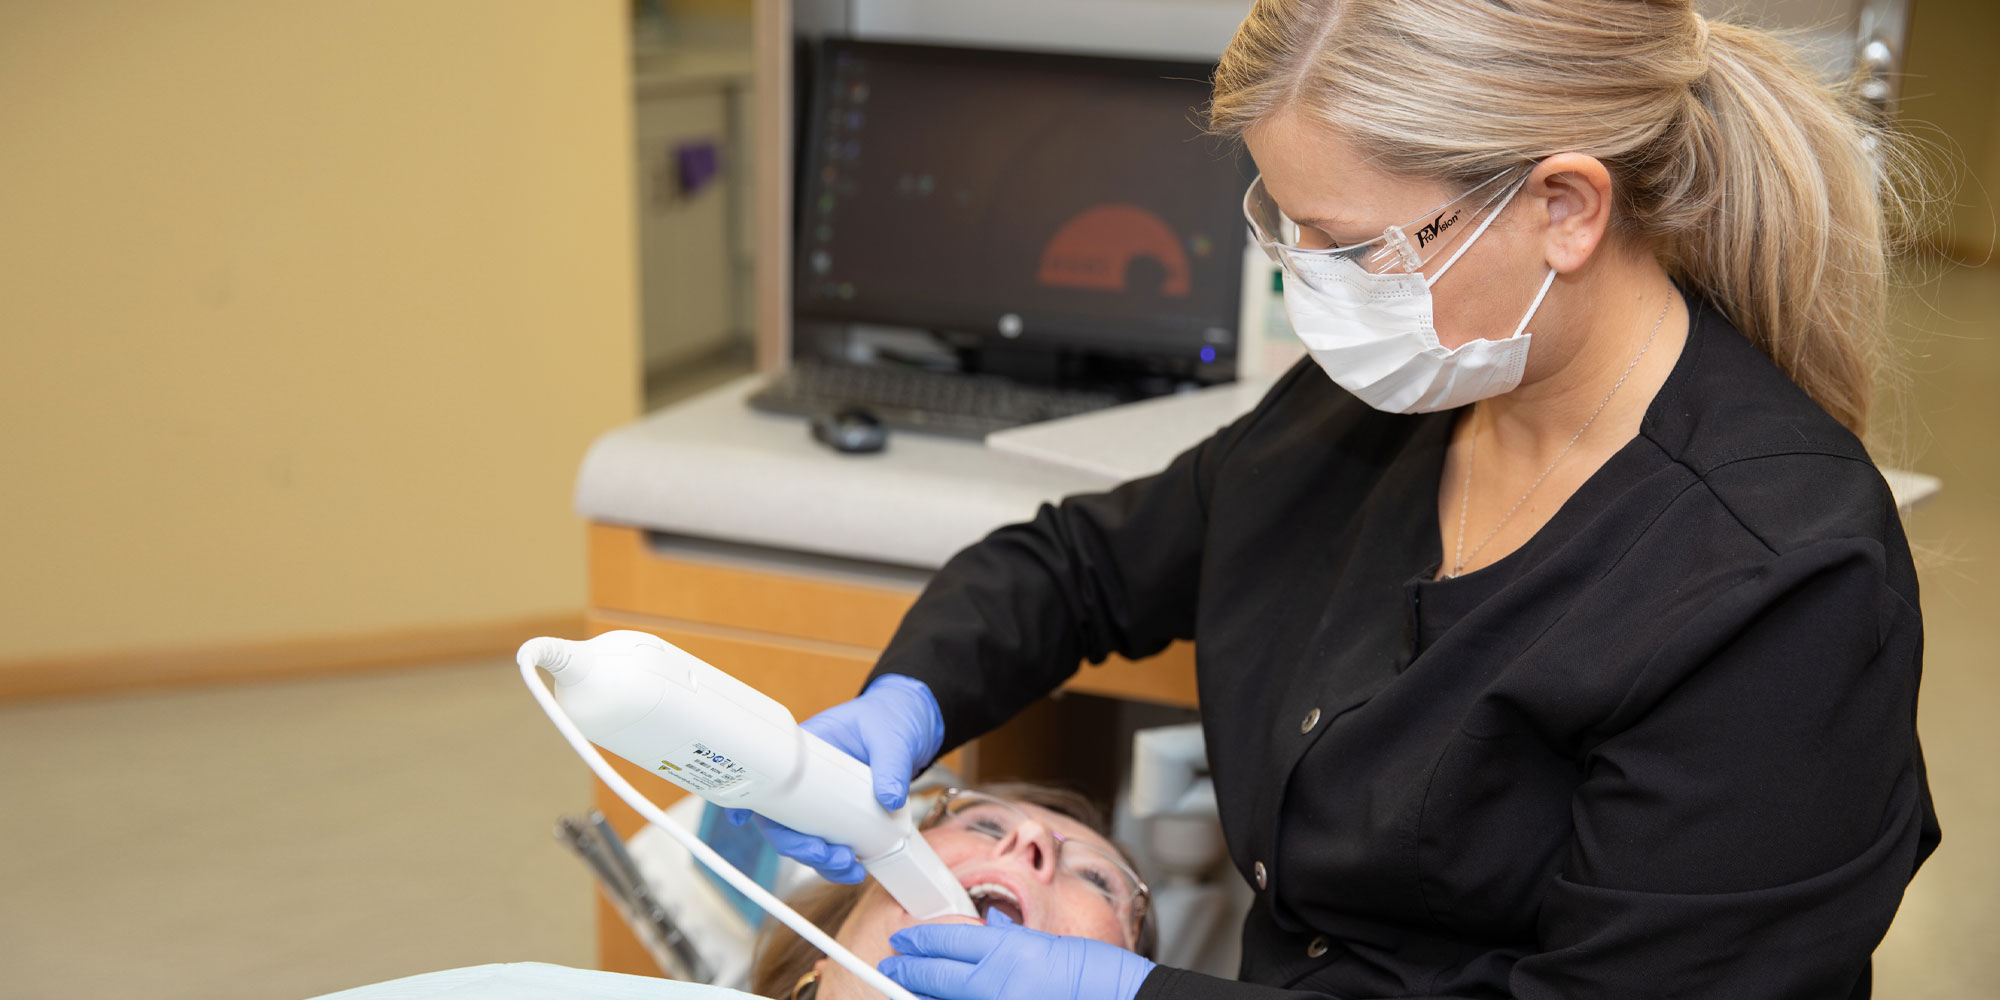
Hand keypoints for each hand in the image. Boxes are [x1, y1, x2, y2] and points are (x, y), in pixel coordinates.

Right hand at [726, 674, 944, 882]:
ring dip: (819, 861)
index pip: (767, 777)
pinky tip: (855, 868)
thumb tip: (889, 798)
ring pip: (804, 839)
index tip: (740, 817)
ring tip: (848, 866)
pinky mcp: (842, 818)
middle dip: (796, 845)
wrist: (911, 728)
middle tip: (823, 854)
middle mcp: (807, 780)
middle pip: (782, 820)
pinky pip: (830, 845)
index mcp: (806, 751)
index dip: (748, 800)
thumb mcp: (891, 738)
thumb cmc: (890, 721)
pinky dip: (837, 863)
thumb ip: (892, 765)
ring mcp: (823, 801)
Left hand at [880, 909, 1154, 999]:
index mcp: (1009, 951)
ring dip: (922, 994)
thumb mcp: (1050, 946)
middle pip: (936, 974)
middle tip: (892, 964)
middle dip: (908, 969)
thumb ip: (1012, 941)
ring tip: (906, 988)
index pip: (948, 939)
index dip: (919, 938)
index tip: (903, 938)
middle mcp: (997, 984)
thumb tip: (987, 932)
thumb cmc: (1100, 976)